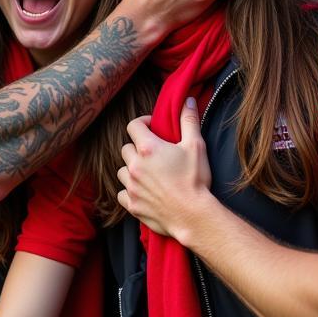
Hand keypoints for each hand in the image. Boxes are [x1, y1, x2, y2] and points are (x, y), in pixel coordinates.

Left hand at [116, 101, 213, 238]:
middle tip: (152, 153)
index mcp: (148, 149)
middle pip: (125, 148)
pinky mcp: (131, 204)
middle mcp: (134, 166)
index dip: (142, 123)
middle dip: (136, 148)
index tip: (151, 127)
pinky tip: (142, 191)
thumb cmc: (195, 180)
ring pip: (121, 170)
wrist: (193, 216)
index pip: (133, 126)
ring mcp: (131, 186)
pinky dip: (129, 191)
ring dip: (131, 169)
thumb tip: (186, 100)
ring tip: (147, 172)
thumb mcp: (196, 146)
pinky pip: (122, 193)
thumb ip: (189, 121)